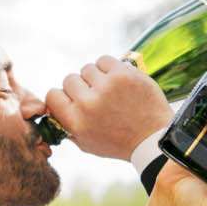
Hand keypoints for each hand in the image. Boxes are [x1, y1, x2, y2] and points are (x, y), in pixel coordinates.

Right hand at [40, 56, 169, 159]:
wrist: (153, 138)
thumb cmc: (119, 143)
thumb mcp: (87, 144)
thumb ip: (68, 127)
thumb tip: (53, 110)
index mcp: (76, 122)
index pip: (52, 95)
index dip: (62, 97)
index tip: (73, 100)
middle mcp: (88, 103)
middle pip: (69, 79)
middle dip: (80, 87)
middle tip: (94, 96)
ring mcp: (106, 86)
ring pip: (87, 69)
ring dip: (95, 77)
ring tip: (109, 90)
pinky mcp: (123, 74)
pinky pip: (104, 60)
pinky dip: (109, 68)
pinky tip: (117, 80)